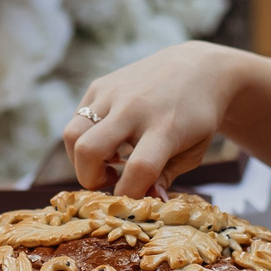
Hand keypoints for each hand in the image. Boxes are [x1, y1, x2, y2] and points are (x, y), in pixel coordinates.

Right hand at [64, 42, 243, 194]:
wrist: (198, 69)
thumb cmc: (197, 119)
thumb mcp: (193, 152)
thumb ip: (166, 177)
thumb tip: (148, 202)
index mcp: (165, 128)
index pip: (138, 169)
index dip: (129, 193)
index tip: (132, 200)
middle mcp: (136, 108)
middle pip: (89, 150)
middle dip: (90, 178)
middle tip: (108, 180)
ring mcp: (114, 93)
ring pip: (72, 134)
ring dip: (79, 159)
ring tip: (104, 162)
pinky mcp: (100, 85)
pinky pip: (77, 119)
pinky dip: (84, 138)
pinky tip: (107, 141)